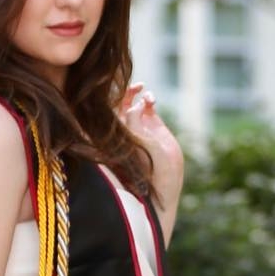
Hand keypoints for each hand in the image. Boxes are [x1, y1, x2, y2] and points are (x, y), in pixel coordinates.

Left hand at [121, 80, 183, 204]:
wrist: (166, 190)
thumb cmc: (153, 174)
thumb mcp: (144, 147)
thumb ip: (138, 125)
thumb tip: (135, 105)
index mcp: (116, 139)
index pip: (108, 115)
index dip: (111, 101)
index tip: (121, 92)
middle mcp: (125, 134)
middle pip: (118, 107)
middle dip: (125, 93)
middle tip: (136, 85)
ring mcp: (138, 130)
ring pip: (131, 107)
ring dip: (136, 95)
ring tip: (144, 90)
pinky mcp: (152, 129)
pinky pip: (145, 110)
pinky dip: (147, 101)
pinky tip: (151, 99)